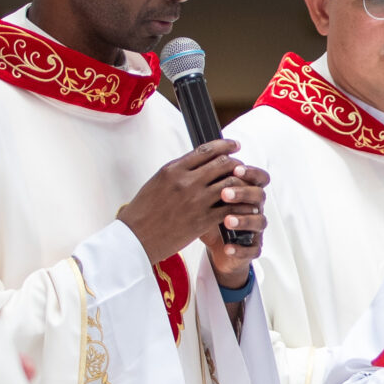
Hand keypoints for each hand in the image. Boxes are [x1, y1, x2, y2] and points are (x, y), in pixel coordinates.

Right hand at [117, 141, 270, 282]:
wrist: (135, 238)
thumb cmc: (143, 211)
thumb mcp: (157, 182)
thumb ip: (178, 171)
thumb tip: (198, 162)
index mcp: (173, 169)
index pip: (206, 150)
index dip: (225, 145)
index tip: (234, 145)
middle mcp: (186, 182)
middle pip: (223, 163)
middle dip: (237, 163)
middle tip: (242, 167)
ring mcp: (196, 201)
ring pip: (230, 184)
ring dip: (242, 184)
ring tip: (247, 186)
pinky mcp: (203, 220)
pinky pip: (230, 208)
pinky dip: (241, 206)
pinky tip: (245, 207)